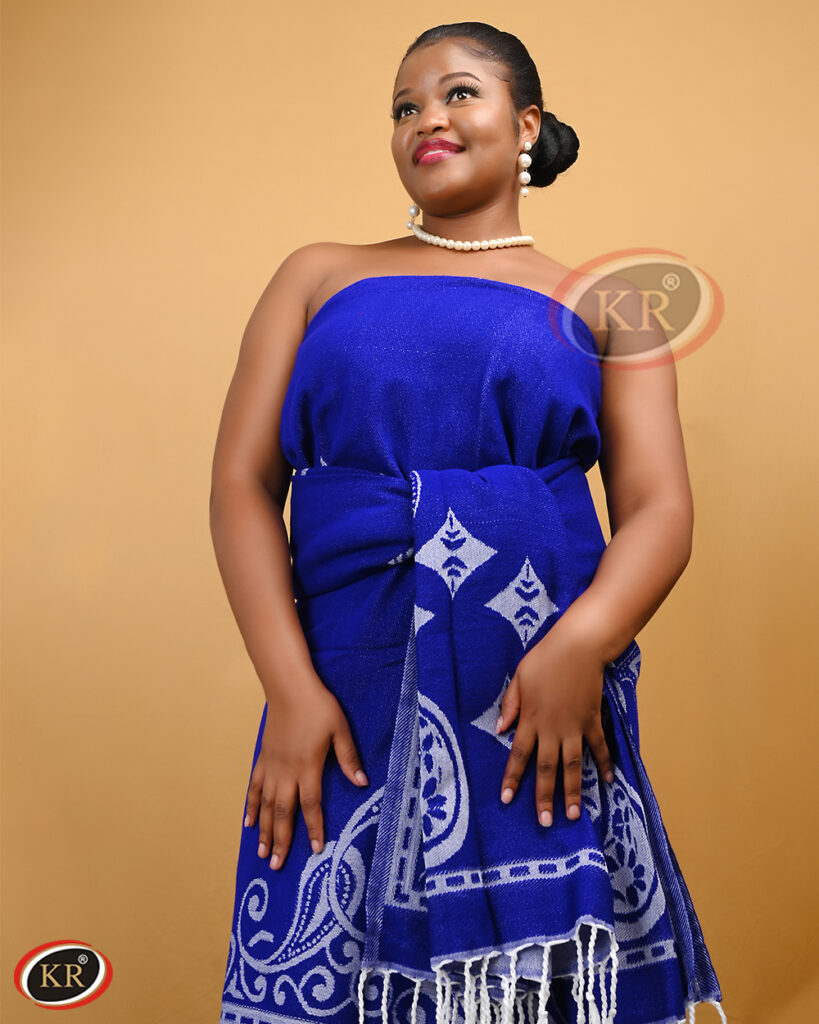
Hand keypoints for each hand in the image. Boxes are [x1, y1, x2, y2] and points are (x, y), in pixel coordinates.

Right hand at [244, 678, 367, 870]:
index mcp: (308, 767)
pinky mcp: (262, 758)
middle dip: (280, 840)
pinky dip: (249, 806)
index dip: (314, 828)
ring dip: (263, 830)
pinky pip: (253, 787)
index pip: (311, 805)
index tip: (315, 849)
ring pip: (264, 805)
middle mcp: (286, 772)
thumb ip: (348, 758)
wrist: (289, 687)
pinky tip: (246, 822)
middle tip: (276, 866)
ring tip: (261, 853)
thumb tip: (362, 783)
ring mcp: (271, 766)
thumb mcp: (340, 729)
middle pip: (282, 812)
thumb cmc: (318, 706)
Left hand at [496, 623, 614, 826]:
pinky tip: (608, 781)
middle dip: (544, 797)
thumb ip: (511, 705)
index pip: (519, 755)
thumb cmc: (545, 659)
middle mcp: (553, 729)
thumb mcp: (519, 678)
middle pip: (546, 769)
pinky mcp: (593, 720)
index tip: (505, 799)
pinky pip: (599, 746)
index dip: (512, 778)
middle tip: (544, 822)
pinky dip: (605, 763)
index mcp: (531, 719)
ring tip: (573, 815)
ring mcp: (575, 727)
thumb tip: (500, 730)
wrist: (578, 647)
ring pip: (573, 765)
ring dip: (573, 791)